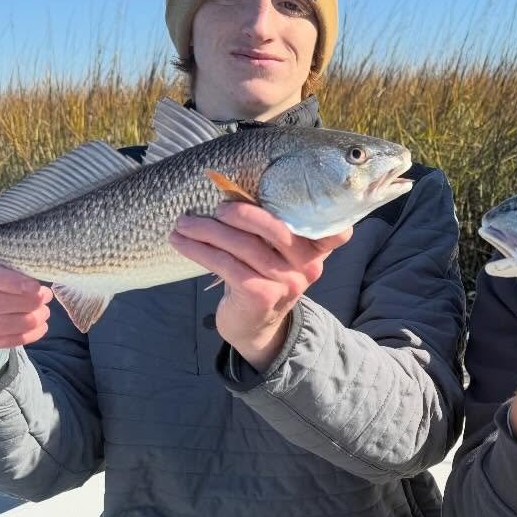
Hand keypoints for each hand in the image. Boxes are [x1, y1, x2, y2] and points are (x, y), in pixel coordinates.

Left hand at [170, 202, 349, 371]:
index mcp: (316, 250)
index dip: (323, 213)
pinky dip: (199, 250)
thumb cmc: (261, 277)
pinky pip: (226, 264)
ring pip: (244, 246)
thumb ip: (271, 228)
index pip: (335, 232)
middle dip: (239, 213)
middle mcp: (308, 267)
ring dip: (207, 230)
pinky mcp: (260, 296)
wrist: (254, 326)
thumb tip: (230, 190)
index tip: (293, 196)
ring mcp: (286, 283)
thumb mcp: (277, 254)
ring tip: (183, 224)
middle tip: (215, 208)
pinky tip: (181, 242)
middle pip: (274, 228)